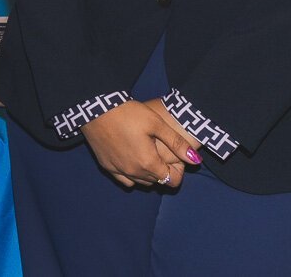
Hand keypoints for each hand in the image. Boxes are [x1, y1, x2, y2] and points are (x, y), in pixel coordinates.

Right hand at [78, 100, 198, 189]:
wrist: (95, 108)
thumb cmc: (128, 113)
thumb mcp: (156, 123)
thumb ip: (177, 143)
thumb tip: (195, 160)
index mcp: (148, 163)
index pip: (172, 181)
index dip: (178, 171)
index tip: (174, 157)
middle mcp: (133, 172)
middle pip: (157, 181)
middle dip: (163, 171)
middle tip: (161, 151)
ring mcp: (118, 171)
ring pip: (141, 182)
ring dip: (148, 173)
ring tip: (148, 153)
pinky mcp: (106, 166)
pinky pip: (125, 180)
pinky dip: (132, 174)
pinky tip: (132, 159)